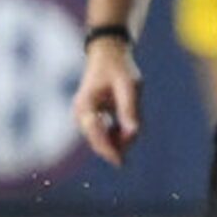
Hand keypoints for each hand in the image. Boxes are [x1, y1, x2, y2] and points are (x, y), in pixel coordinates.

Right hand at [72, 38, 142, 167]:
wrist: (108, 54)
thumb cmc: (118, 68)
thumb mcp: (129, 86)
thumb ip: (129, 110)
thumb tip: (133, 134)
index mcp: (85, 106)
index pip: (96, 135)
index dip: (109, 150)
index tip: (121, 162)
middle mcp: (81, 114)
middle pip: (98, 140)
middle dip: (117, 145)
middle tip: (136, 134)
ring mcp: (84, 117)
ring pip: (101, 139)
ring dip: (118, 139)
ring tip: (133, 122)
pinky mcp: (90, 117)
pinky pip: (103, 133)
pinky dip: (116, 134)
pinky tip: (127, 125)